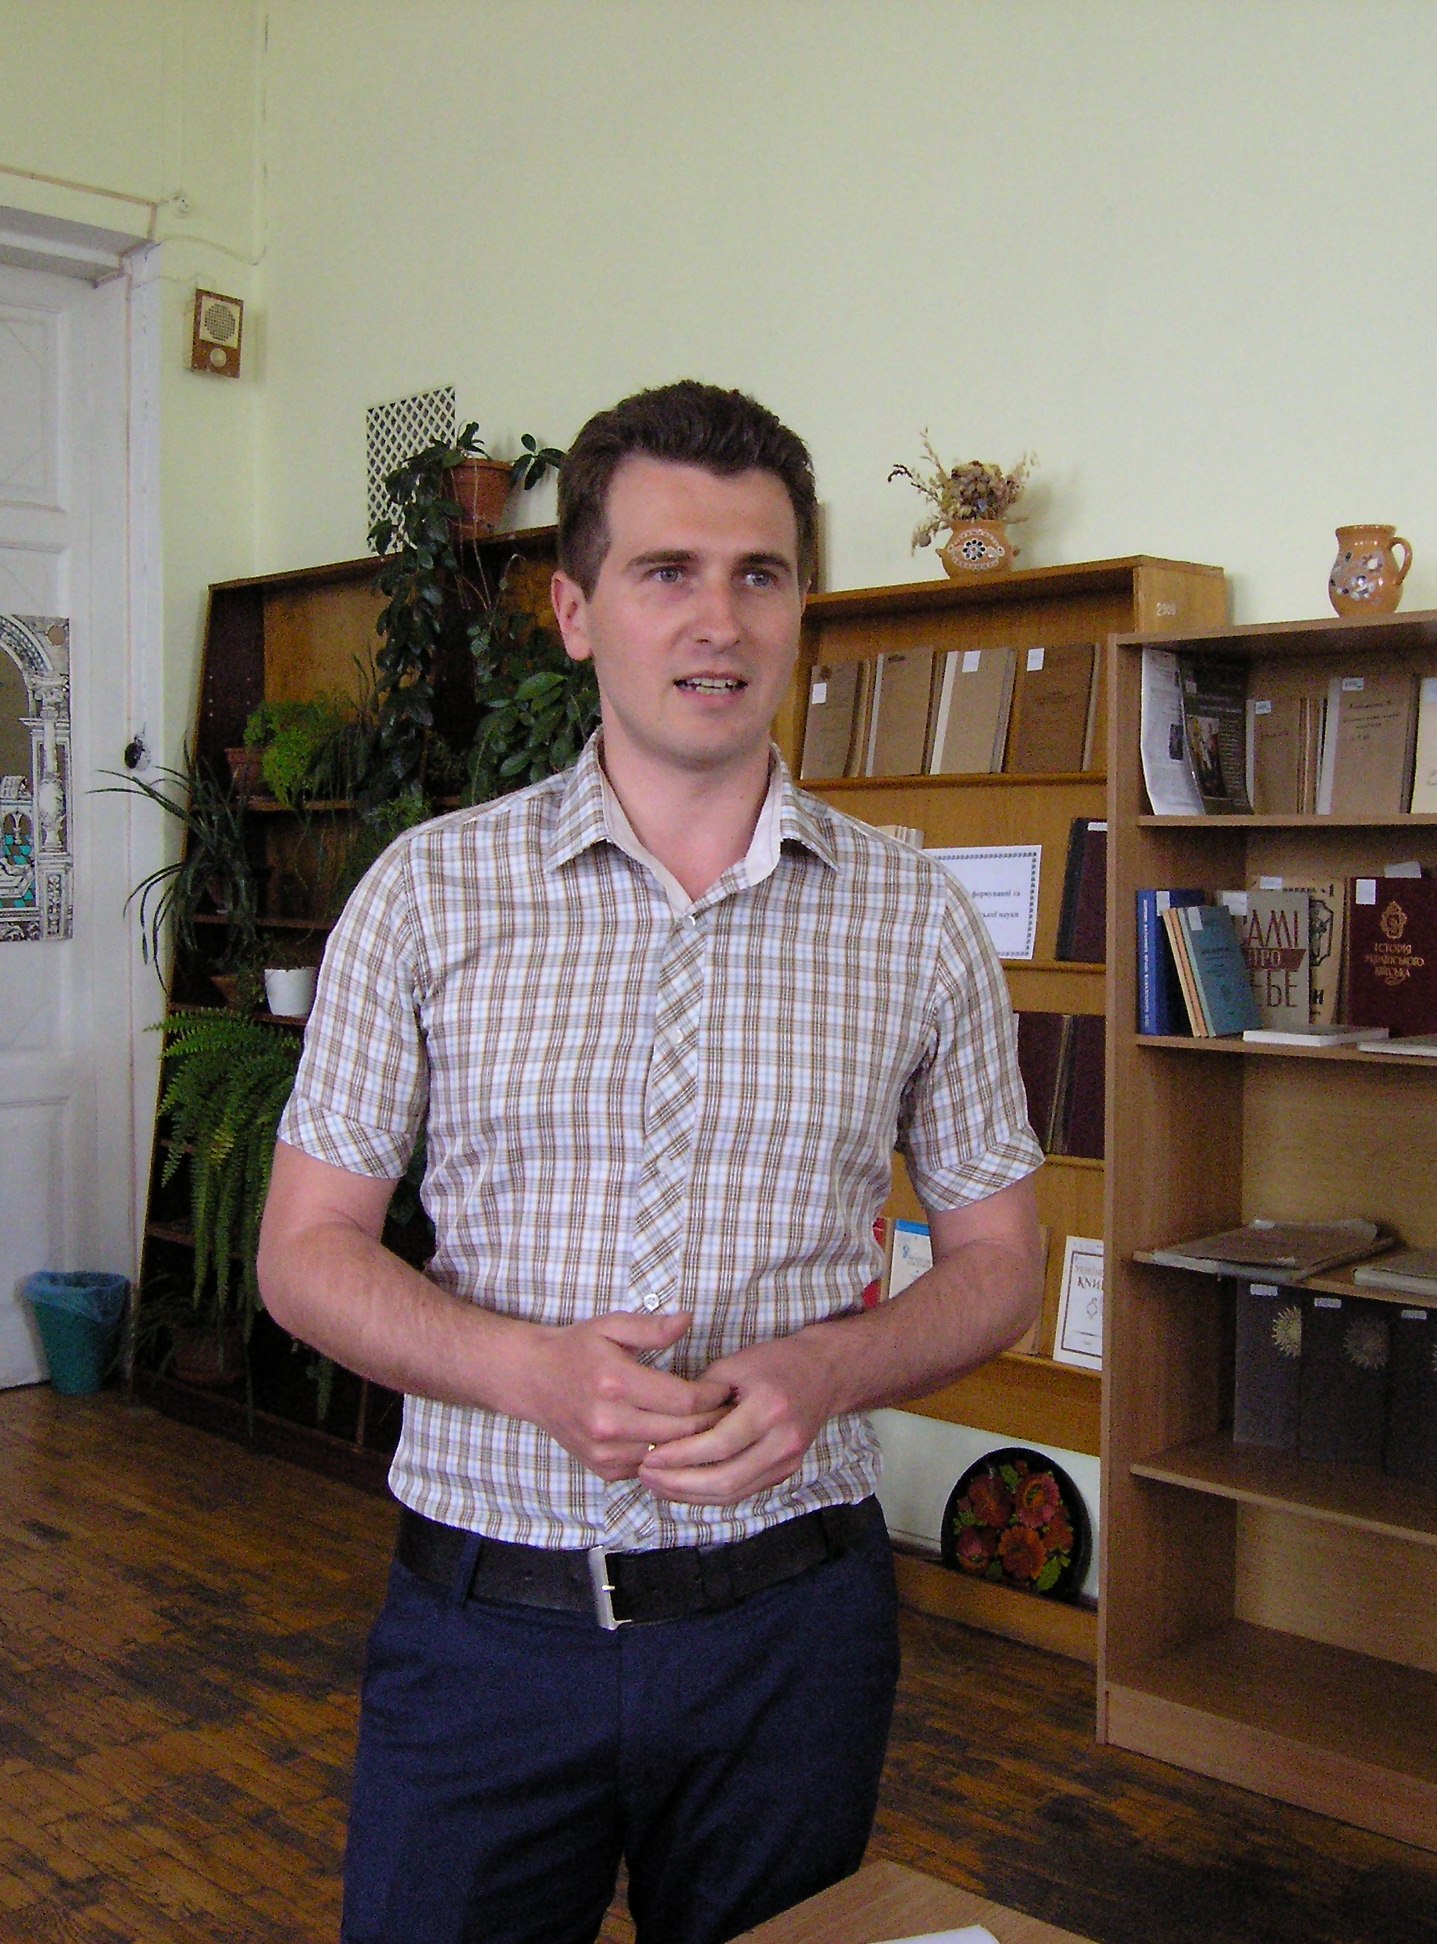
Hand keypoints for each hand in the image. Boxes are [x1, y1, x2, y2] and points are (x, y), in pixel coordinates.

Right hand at [516, 1309, 732, 1481]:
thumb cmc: (576, 1348)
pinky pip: (647, 1467)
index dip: (712, 1397)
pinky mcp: (601, 1467)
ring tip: (707, 1425)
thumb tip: (688, 1320)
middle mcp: (608, 1421)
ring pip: (667, 1455)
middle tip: (727, 1410)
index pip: (683, 1401)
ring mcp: (603, 1450)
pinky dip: (662, 1455)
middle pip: (681, 1432)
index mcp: (615, 1382)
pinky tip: (672, 1438)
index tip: (724, 1389)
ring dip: (689, 1443)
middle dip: (711, 1422)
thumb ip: (652, 1327)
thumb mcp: (611, 1325)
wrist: (532, 1379)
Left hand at [636, 1330, 838, 1505]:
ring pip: (733, 1494)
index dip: (680, 1455)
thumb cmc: (774, 1362)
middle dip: (680, 1483)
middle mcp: (784, 1441)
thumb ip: (700, 1398)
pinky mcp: (785, 1473)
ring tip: (656, 1484)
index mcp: (771, 1408)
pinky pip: (742, 1492)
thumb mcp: (735, 1365)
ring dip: (690, 1495)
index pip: (719, 1444)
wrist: (824, 1373)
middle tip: (646, 1475)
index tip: (649, 1456)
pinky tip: (682, 1486)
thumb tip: (662, 1429)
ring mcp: (788, 1462)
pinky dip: (708, 1494)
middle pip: (726, 1479)